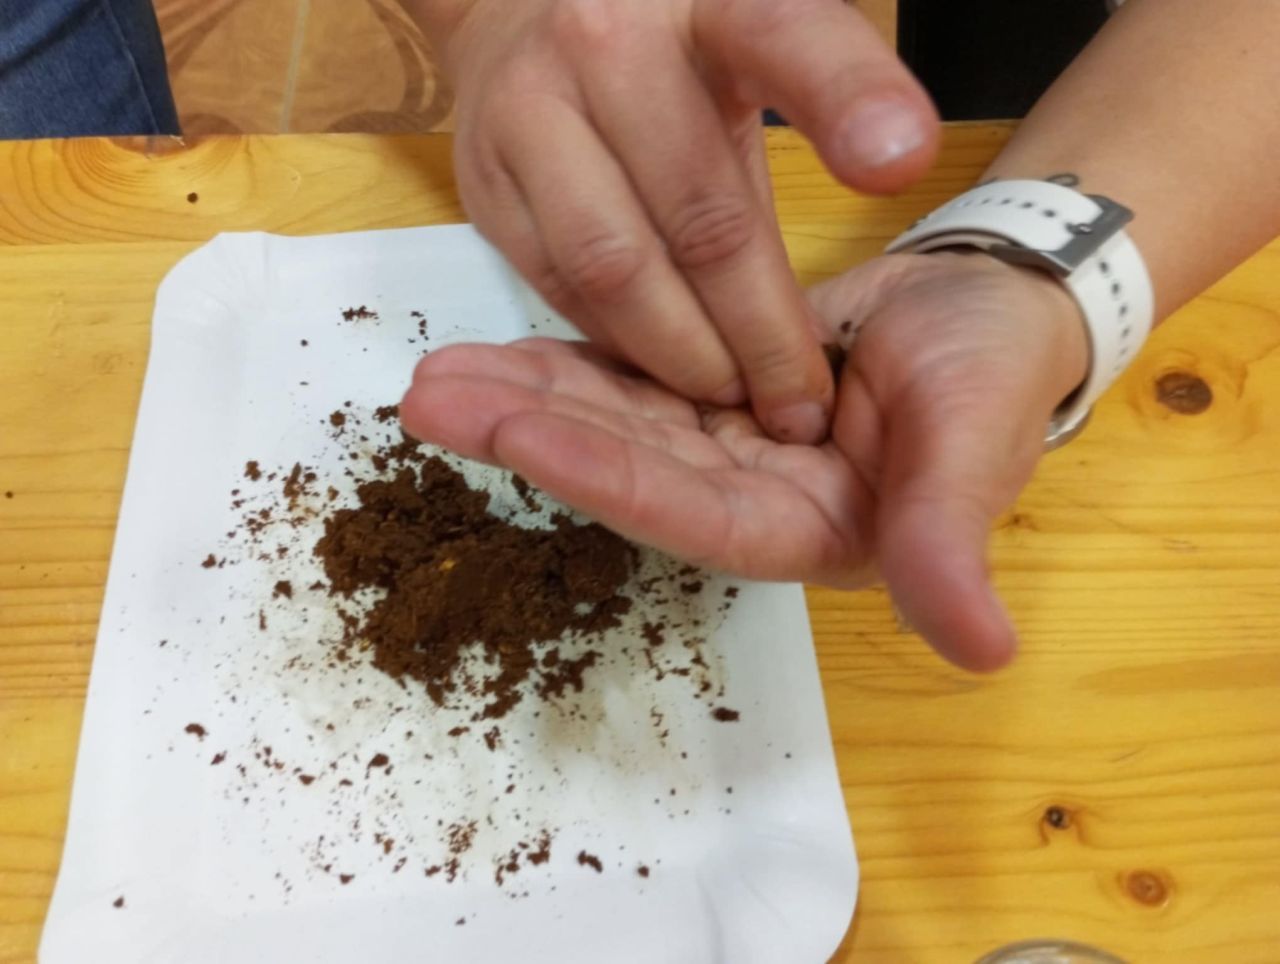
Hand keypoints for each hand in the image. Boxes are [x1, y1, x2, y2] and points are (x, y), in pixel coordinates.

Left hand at [399, 252, 1087, 669]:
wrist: (983, 309)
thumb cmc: (995, 373)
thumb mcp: (976, 449)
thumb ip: (952, 542)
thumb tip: (985, 652)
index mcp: (802, 530)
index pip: (691, 515)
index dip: (608, 478)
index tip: (520, 438)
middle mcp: (745, 498)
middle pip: (626, 470)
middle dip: (530, 435)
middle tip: (430, 401)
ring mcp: (719, 447)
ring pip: (611, 425)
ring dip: (526, 400)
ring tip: (437, 376)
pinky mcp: (705, 396)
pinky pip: (627, 383)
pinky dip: (563, 368)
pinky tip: (492, 354)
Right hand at [423, 0, 938, 442]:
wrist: (516, 11)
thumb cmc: (668, 51)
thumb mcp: (751, 46)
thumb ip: (814, 120)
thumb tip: (868, 227)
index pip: (785, 36)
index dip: (847, 98)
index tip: (900, 162)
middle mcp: (608, 41)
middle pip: (701, 213)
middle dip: (758, 329)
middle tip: (798, 402)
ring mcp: (530, 109)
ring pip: (615, 268)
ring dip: (681, 354)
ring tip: (729, 397)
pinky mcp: (483, 179)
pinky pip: (558, 286)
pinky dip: (616, 341)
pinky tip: (659, 368)